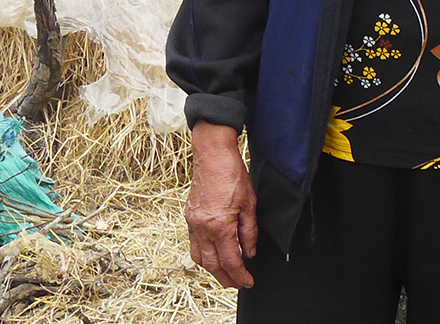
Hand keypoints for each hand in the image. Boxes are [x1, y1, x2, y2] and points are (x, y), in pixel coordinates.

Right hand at [186, 121, 257, 288]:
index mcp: (220, 226)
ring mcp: (193, 224)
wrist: (212, 156)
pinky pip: (193, 245)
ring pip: (199, 258)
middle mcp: (203, 228)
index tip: (248, 281)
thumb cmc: (233, 175)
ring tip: (225, 274)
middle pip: (212, 265)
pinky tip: (212, 256)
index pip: (231, 260)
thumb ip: (249, 231)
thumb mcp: (249, 204)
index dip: (240, 275)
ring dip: (212, 270)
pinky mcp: (189, 218)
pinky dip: (202, 256)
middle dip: (225, 278)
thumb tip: (250, 253)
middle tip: (237, 283)